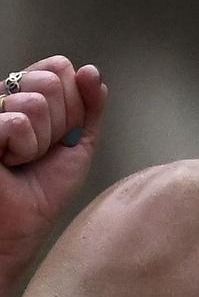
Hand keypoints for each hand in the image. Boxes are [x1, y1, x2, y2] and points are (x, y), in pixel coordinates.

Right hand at [0, 57, 107, 282]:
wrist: (20, 229)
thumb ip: (90, 105)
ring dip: (40, 140)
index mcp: (25, 93)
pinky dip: (23, 148)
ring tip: (22, 159)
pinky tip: (8, 162)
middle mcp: (3, 97)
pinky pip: (17, 121)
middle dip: (59, 121)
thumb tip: (92, 72)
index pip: (59, 67)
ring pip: (36, 102)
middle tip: (40, 150)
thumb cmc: (43, 190)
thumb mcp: (79, 141)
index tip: (62, 132)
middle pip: (51, 81)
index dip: (72, 102)